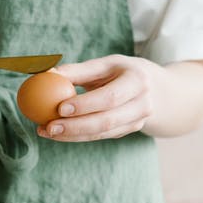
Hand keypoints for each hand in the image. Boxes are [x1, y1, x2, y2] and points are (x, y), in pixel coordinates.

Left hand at [38, 55, 161, 141]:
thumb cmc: (121, 72)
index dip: (85, 104)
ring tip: (46, 131)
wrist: (157, 90)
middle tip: (49, 127)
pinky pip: (101, 136)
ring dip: (72, 135)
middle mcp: (142, 103)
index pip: (109, 97)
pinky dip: (78, 136)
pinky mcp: (129, 131)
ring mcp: (138, 120)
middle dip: (75, 126)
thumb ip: (78, 71)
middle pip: (106, 120)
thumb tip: (45, 73)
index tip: (60, 107)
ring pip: (102, 133)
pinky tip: (57, 133)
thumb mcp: (106, 65)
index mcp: (137, 81)